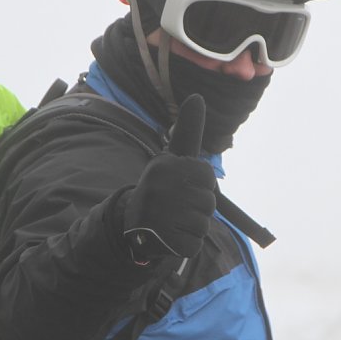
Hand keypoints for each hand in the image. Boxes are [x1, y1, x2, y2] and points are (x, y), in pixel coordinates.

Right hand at [122, 95, 215, 259]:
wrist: (131, 225)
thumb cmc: (161, 187)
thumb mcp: (172, 157)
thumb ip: (188, 131)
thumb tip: (197, 96)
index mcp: (164, 166)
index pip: (207, 177)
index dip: (199, 185)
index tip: (180, 186)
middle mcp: (160, 188)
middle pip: (209, 201)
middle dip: (197, 207)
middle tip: (175, 207)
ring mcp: (160, 216)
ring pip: (203, 224)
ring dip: (192, 226)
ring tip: (172, 221)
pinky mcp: (164, 242)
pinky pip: (195, 244)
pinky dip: (186, 244)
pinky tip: (169, 237)